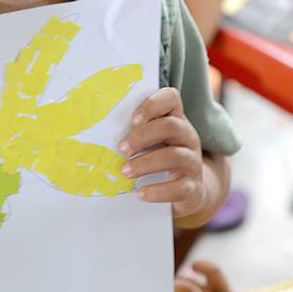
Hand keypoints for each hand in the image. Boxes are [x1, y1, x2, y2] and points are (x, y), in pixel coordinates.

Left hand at [118, 88, 205, 218]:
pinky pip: (179, 187)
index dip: (153, 104)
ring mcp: (193, 162)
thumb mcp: (150, 143)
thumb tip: (99, 133)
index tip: (133, 119)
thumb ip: (133, 133)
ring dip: (145, 163)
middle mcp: (187, 138)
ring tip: (125, 171)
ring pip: (175, 156)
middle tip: (121, 149)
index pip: (171, 99)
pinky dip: (157, 190)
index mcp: (175, 121)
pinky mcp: (192, 187)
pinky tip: (141, 193)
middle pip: (171, 126)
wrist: (188, 192)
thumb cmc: (160, 160)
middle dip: (142, 136)